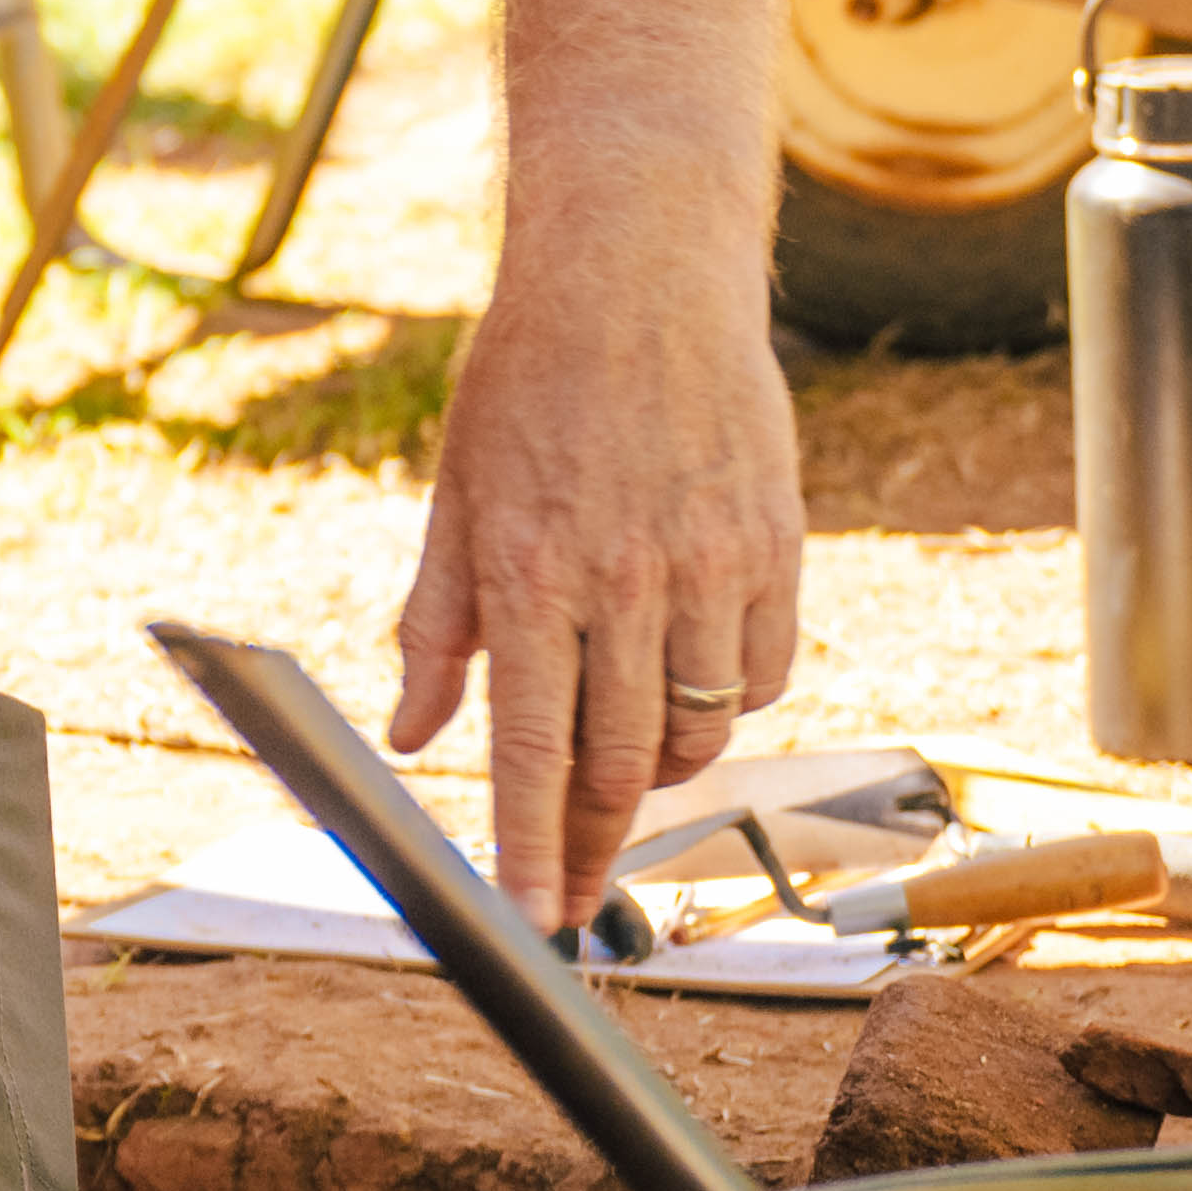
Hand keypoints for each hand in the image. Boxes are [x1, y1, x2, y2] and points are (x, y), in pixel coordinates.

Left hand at [389, 265, 808, 923]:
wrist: (638, 270)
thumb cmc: (529, 380)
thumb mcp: (457, 497)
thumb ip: (437, 627)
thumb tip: (415, 737)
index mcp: (531, 572)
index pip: (533, 751)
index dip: (534, 849)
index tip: (536, 920)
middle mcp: (625, 579)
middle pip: (623, 763)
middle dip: (599, 842)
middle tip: (582, 887)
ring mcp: (712, 564)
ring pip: (701, 729)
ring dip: (663, 771)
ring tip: (628, 767)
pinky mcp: (777, 544)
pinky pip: (766, 674)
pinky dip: (731, 702)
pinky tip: (692, 681)